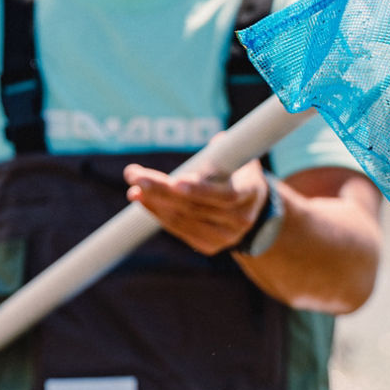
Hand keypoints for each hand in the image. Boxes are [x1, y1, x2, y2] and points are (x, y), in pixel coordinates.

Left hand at [124, 159, 270, 254]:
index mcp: (250, 195)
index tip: (175, 180)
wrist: (254, 207)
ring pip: (182, 219)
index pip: (225, 196)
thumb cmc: (240, 173)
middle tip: (135, 175)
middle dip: (160, 190)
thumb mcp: (240, 158)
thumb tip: (216, 143)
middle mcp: (239, 221)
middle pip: (194, 207)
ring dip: (153, 202)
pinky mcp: (208, 246)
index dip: (200, 189)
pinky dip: (158, 213)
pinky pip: (179, 229)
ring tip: (134, 186)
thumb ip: (226, 151)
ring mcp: (224, 237)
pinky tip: (143, 199)